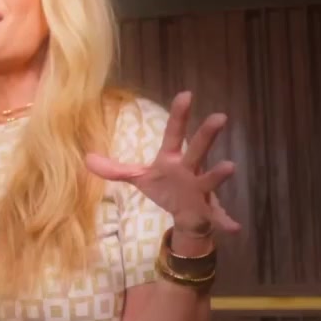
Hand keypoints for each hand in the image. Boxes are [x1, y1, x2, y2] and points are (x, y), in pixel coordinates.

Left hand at [85, 91, 241, 237]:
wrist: (186, 215)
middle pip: (198, 150)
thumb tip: (86, 159)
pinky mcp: (207, 210)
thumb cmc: (167, 188)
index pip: (174, 133)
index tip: (186, 94)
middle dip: (207, 135)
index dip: (179, 114)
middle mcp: (190, 169)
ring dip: (218, 174)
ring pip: (210, 180)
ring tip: (230, 166)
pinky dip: (226, 221)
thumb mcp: (140, 177)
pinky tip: (234, 226)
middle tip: (220, 115)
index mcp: (172, 159)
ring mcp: (200, 189)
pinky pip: (218, 216)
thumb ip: (115, 169)